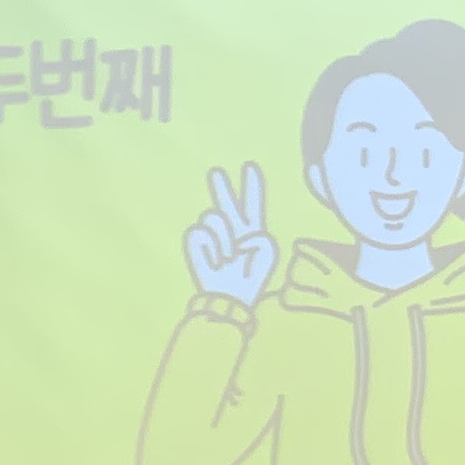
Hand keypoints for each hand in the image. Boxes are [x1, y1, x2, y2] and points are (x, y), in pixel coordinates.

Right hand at [183, 161, 274, 306]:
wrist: (229, 297)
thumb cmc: (250, 278)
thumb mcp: (267, 254)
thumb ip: (260, 237)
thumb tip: (239, 234)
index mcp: (251, 230)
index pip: (252, 203)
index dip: (252, 185)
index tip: (250, 166)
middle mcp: (231, 229)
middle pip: (226, 201)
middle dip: (222, 186)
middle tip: (216, 171)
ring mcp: (213, 235)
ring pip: (214, 217)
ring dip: (222, 240)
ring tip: (226, 259)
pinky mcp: (197, 241)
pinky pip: (201, 231)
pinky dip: (209, 248)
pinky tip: (214, 261)